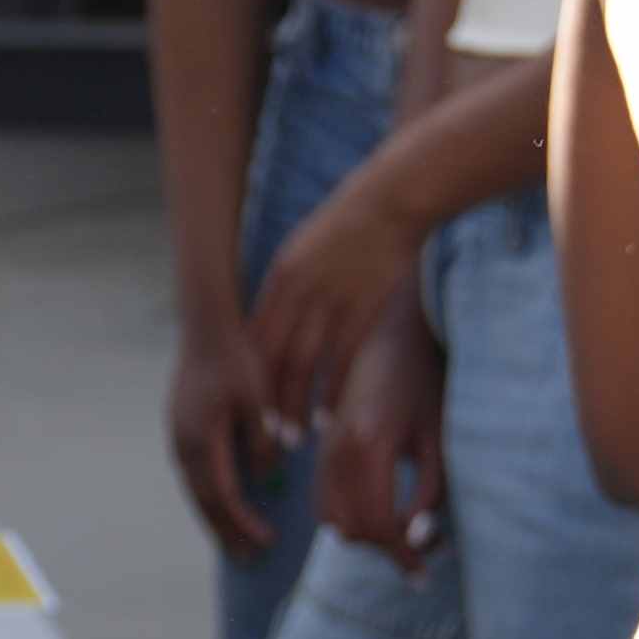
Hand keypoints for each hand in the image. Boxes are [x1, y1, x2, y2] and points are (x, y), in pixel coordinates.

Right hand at [162, 311, 292, 560]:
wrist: (206, 325)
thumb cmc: (236, 358)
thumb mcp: (256, 399)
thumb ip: (260, 440)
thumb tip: (264, 477)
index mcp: (201, 441)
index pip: (222, 497)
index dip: (243, 523)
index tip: (266, 541)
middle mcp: (183, 445)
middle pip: (203, 502)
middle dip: (226, 533)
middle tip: (247, 560)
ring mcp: (178, 437)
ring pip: (195, 490)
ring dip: (215, 518)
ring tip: (234, 541)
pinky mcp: (181, 428)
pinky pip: (194, 474)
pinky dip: (209, 496)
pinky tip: (223, 503)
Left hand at [242, 179, 422, 433]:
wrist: (390, 202)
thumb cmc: (349, 225)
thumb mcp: (303, 248)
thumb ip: (287, 285)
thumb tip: (271, 320)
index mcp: (280, 276)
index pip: (253, 338)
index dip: (249, 376)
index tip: (247, 405)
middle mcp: (298, 292)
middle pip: (272, 359)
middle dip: (267, 401)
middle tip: (267, 435)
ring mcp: (330, 302)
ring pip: (302, 367)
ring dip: (296, 406)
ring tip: (295, 437)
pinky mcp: (363, 310)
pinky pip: (340, 363)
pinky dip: (331, 394)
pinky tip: (329, 416)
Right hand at [315, 285, 448, 563]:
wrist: (397, 330)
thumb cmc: (429, 381)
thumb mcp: (440, 437)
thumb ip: (431, 491)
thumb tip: (417, 539)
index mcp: (367, 445)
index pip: (376, 524)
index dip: (402, 556)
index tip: (425, 574)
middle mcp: (336, 449)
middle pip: (351, 528)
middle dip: (387, 548)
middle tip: (429, 551)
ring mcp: (324, 447)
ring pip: (333, 519)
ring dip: (368, 535)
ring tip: (409, 532)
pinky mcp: (323, 446)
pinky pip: (326, 499)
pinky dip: (351, 516)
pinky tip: (387, 511)